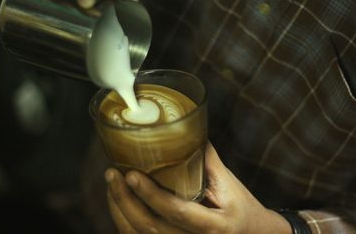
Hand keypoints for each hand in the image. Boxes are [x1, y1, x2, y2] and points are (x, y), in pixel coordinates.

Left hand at [105, 144, 292, 233]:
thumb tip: (187, 130)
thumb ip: (206, 159)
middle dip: (125, 202)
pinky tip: (120, 203)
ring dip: (120, 211)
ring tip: (113, 185)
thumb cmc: (242, 209)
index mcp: (214, 226)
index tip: (131, 174)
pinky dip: (126, 222)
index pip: (176, 212)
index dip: (150, 195)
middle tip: (113, 175)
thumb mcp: (230, 184)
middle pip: (150, 229)